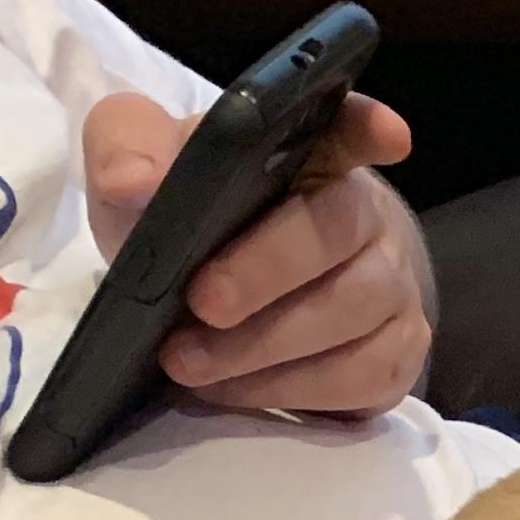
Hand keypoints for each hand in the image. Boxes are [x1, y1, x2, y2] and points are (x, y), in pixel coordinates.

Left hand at [79, 89, 436, 418]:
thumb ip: (125, 151)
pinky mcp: (394, 357)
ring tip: (189, 363)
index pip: (348, 127)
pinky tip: (234, 388)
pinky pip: (362, 378)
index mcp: (311, 156)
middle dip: (268, 272)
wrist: (224, 294)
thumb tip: (132, 184)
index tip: (384, 134)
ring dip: (267, 348)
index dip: (367, 128)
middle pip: (338, 234)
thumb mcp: (142, 172)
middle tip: (201, 304)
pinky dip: (292, 392)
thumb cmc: (196, 219)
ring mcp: (392, 290)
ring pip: (354, 317)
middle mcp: (366, 218)